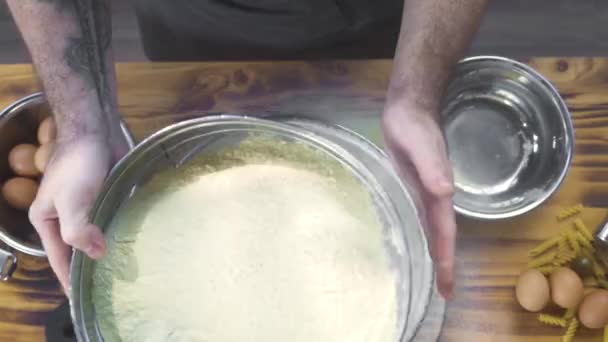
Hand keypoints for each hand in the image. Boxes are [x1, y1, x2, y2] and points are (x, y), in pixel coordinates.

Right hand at [29, 132, 127, 291]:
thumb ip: (78, 230)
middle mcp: (64, 217)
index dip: (68, 279)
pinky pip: (111, 221)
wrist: (94, 130)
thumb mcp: (71, 201)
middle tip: (110, 288)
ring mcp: (86, 207)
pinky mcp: (105, 197)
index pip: (58, 258)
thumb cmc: (78, 164)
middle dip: (89, 267)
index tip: (81, 299)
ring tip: (125, 271)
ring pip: (96, 236)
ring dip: (107, 251)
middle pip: (77, 250)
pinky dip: (119, 232)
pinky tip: (135, 244)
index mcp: (47, 221)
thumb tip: (97, 255)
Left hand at [382, 100, 455, 298]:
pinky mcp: (414, 186)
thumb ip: (433, 167)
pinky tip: (417, 242)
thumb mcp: (420, 145)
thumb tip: (446, 192)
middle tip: (446, 293)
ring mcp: (425, 192)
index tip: (448, 285)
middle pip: (442, 235)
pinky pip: (420, 217)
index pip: (444, 231)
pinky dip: (422, 234)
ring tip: (435, 278)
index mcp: (438, 192)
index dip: (446, 257)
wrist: (409, 108)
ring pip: (432, 228)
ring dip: (435, 252)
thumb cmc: (413, 126)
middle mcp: (435, 196)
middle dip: (444, 263)